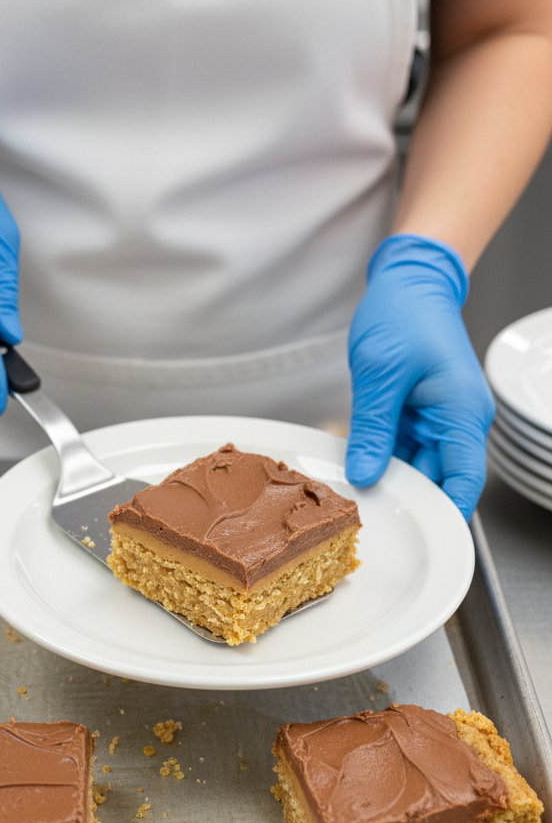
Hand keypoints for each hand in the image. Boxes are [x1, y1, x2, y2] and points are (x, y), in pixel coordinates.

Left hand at [345, 234, 494, 520]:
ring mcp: (437, 420)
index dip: (448, 513)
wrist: (408, 282)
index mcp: (462, 414)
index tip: (425, 540)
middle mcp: (457, 421)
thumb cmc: (405, 314)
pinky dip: (381, 461)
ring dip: (390, 481)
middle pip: (439, 479)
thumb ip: (374, 430)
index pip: (465, 480)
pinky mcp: (417, 416)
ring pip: (417, 468)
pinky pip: (401, 450)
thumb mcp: (381, 375)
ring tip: (357, 499)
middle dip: (408, 500)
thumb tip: (366, 475)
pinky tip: (358, 470)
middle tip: (369, 521)